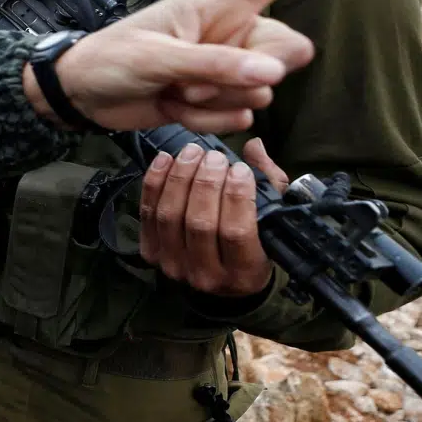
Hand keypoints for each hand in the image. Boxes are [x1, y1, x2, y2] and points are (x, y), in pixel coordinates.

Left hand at [28, 0, 402, 133]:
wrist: (83, 95)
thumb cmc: (111, 59)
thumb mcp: (156, 57)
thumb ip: (214, 64)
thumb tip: (273, 73)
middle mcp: (237, 29)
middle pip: (291, 51)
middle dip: (247, 71)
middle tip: (189, 75)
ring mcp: (233, 66)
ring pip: (266, 91)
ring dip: (216, 99)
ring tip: (173, 88)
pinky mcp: (223, 97)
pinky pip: (243, 118)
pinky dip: (208, 120)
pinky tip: (175, 107)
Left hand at [139, 138, 287, 296]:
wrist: (219, 275)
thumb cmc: (254, 242)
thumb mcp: (273, 219)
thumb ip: (269, 183)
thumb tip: (254, 146)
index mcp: (244, 273)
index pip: (236, 233)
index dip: (236, 197)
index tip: (240, 169)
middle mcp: (207, 275)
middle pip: (199, 223)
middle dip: (206, 183)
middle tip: (214, 157)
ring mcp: (174, 265)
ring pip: (171, 216)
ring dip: (179, 178)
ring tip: (192, 153)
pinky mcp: (151, 253)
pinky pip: (148, 213)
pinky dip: (154, 183)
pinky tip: (165, 160)